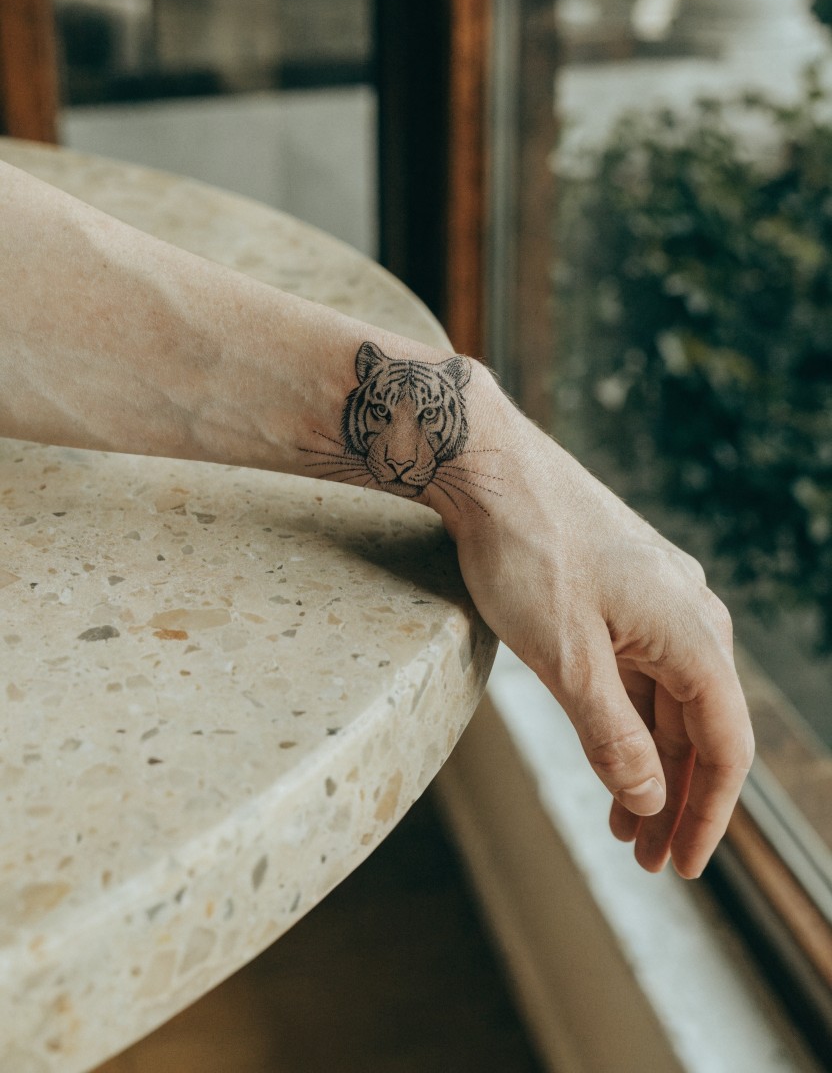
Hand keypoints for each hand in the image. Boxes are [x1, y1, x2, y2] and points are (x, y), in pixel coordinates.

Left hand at [435, 365, 753, 878]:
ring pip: (667, 697)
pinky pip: (641, 665)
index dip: (707, 813)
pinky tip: (605, 749)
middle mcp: (690, 613)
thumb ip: (612, 737)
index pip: (724, 746)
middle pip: (699, 725)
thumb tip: (649, 800)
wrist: (488, 464)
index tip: (681, 864)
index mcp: (693, 633)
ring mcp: (657, 595)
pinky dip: (626, 715)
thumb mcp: (567, 661)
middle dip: (674, 797)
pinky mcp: (624, 585)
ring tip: (623, 823)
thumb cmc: (526, 554)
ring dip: (648, 761)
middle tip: (646, 858)